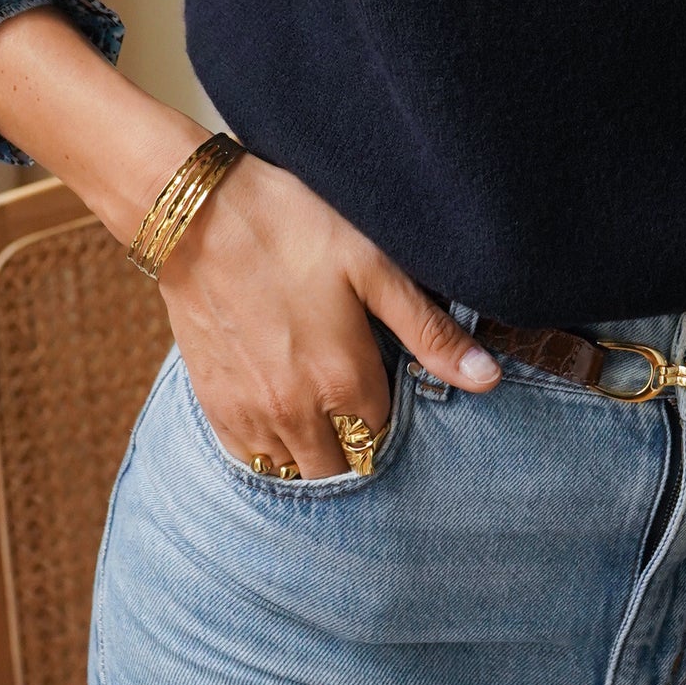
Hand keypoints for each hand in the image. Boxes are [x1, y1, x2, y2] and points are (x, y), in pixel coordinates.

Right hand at [0, 8, 500, 478]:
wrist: (197, 213)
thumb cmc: (293, 227)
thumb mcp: (374, 266)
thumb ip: (428, 331)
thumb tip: (487, 379)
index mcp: (345, 382)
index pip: (383, 442)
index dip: (392, 420)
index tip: (391, 390)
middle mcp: (297, 413)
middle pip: (339, 470)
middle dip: (355, 448)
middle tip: (359, 405)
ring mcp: (250, 413)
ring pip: (293, 471)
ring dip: (312, 453)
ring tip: (321, 412)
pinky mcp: (213, 402)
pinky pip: (248, 457)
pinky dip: (268, 448)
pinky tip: (279, 411)